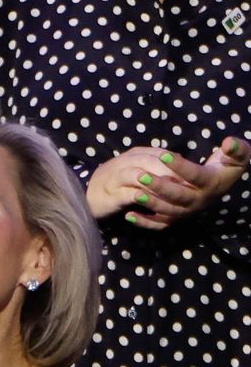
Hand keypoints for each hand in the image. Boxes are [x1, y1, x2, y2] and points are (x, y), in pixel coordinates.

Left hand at [87, 138, 249, 228]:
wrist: (221, 183)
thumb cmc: (227, 165)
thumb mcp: (238, 155)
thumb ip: (237, 149)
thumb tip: (229, 142)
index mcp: (211, 184)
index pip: (194, 175)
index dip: (179, 165)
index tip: (163, 155)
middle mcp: (198, 201)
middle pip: (178, 196)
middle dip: (159, 187)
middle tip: (141, 176)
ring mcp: (185, 211)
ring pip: (167, 211)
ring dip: (150, 204)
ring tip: (133, 194)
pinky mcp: (175, 218)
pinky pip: (159, 224)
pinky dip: (144, 222)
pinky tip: (128, 215)